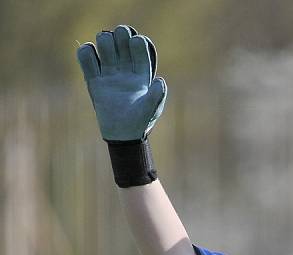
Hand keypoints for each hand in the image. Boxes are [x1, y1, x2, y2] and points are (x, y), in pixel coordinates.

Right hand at [77, 24, 166, 140]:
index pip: (139, 45)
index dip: (137, 41)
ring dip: (104, 41)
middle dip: (119, 36)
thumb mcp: (152, 110)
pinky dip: (86, 51)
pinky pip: (86, 55)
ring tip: (106, 56)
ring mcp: (109, 72)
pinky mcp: (94, 79)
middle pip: (121, 37)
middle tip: (119, 50)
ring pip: (104, 41)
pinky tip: (91, 59)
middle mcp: (125, 68)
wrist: (122, 135)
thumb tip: (160, 80)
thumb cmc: (140, 122)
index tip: (135, 46)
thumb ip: (157, 95)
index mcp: (141, 72)